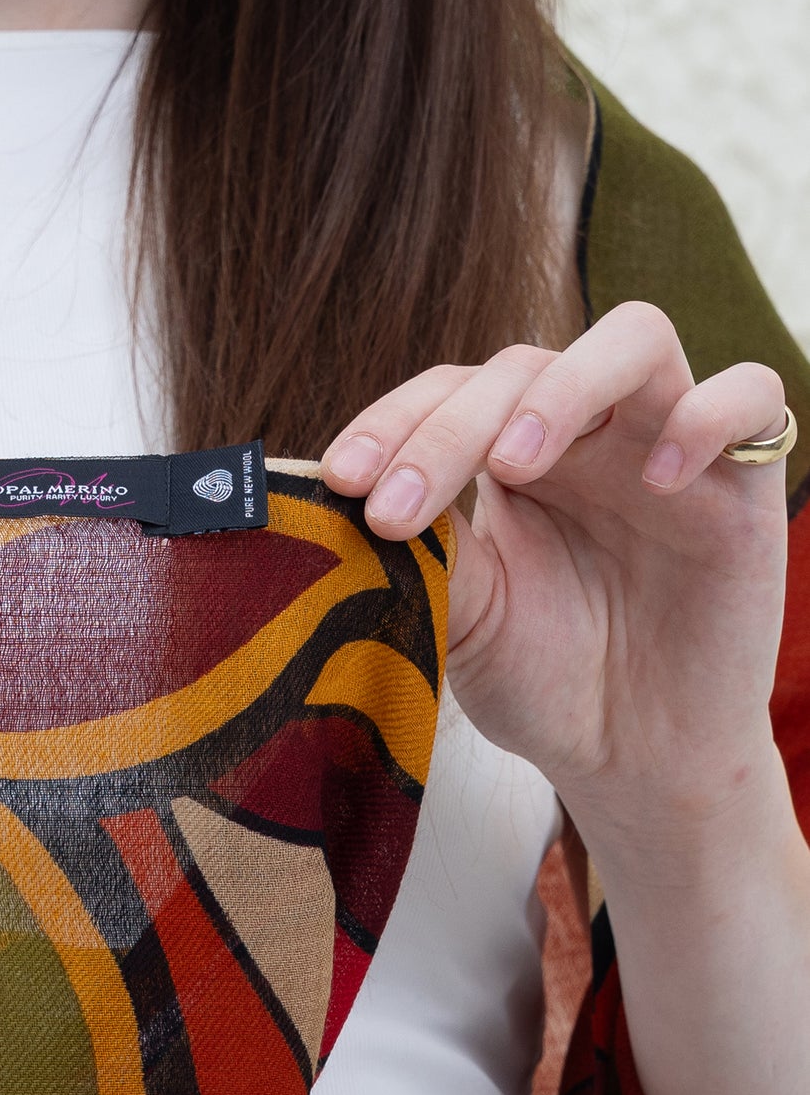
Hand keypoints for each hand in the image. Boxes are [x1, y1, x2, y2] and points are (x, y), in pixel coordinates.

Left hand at [320, 300, 789, 854]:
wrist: (630, 756)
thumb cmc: (539, 679)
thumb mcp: (463, 615)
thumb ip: (424, 548)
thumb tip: (344, 500)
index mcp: (506, 456)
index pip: (449, 391)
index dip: (392, 422)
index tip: (341, 481)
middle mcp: (584, 436)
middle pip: (519, 366)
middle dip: (447, 429)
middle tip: (395, 508)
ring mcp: (664, 445)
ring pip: (633, 338)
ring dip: (563, 389)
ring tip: (510, 466)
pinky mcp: (745, 483)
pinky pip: (753, 395)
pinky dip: (706, 417)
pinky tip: (655, 481)